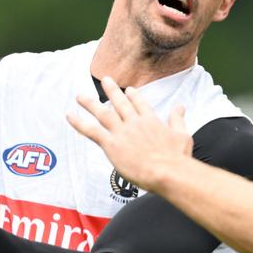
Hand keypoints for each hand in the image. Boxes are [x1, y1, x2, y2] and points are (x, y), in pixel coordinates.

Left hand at [66, 76, 192, 191]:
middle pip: (120, 103)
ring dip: (90, 103)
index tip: (128, 90)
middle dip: (112, 90)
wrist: (167, 171)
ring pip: (102, 113)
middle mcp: (135, 122)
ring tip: (80, 96)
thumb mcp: (183, 134)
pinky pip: (91, 131)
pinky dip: (79, 122)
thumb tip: (181, 106)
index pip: (140, 104)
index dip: (134, 96)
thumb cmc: (177, 158)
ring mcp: (122, 132)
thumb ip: (178, 119)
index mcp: (151, 120)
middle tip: (106, 80)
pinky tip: (70, 115)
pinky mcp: (112, 144)